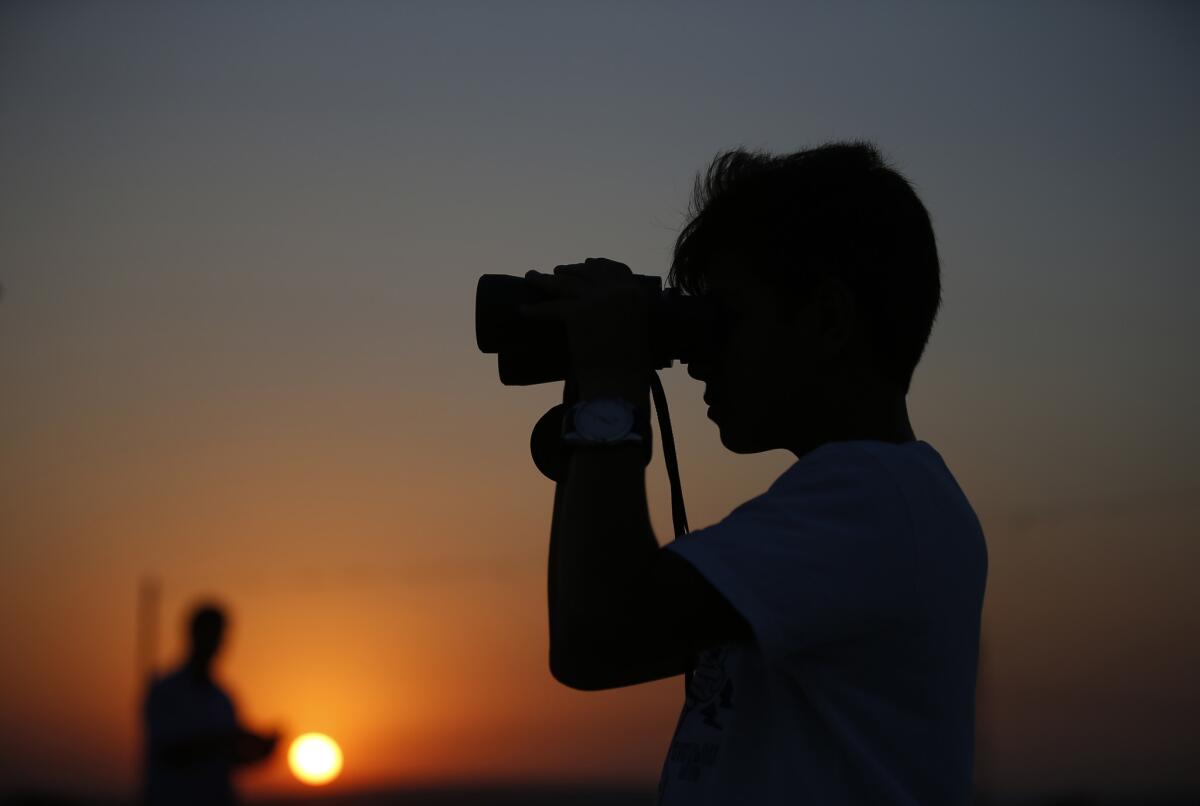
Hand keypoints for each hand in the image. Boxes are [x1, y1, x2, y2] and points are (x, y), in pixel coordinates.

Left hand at [520, 258, 651, 400]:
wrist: (620, 382)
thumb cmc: (629, 365)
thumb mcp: (634, 328)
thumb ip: (622, 312)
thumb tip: (603, 310)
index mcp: (635, 292)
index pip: (615, 269)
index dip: (598, 264)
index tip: (587, 263)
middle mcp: (617, 290)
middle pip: (587, 272)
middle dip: (570, 270)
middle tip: (557, 271)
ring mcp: (597, 299)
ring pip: (565, 283)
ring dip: (546, 280)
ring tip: (532, 277)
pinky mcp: (577, 312)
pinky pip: (551, 307)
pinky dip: (535, 310)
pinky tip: (522, 310)